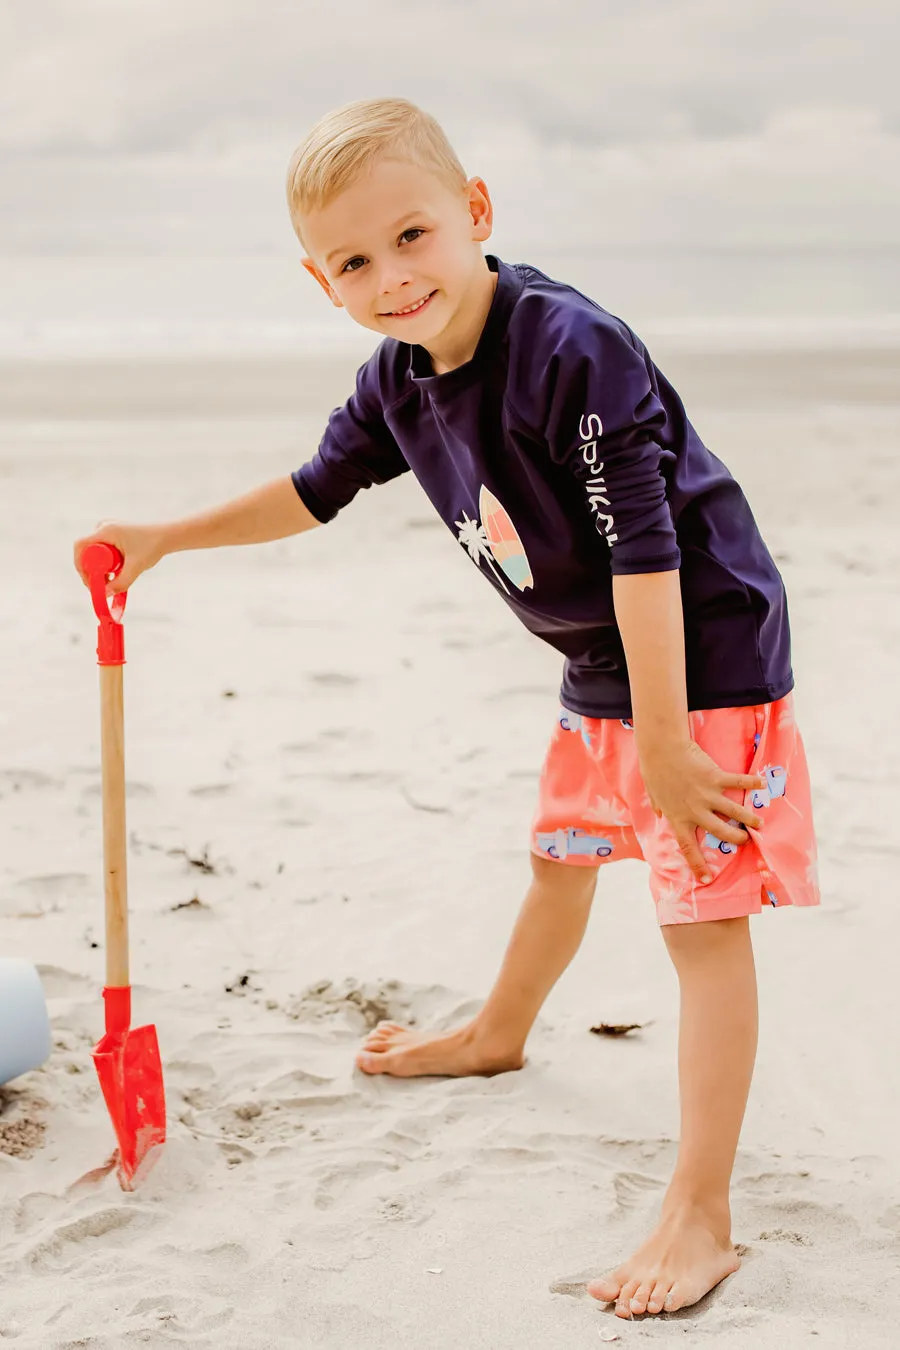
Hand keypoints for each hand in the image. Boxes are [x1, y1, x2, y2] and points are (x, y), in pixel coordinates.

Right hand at [73, 521, 166, 595]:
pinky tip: (110, 574)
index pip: (80, 547)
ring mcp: (107, 529)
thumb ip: (121, 582)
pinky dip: (102, 562)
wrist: (167, 535)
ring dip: (97, 568)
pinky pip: (100, 549)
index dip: (79, 565)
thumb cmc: (153, 546)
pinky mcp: (113, 534)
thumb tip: (105, 595)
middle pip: (85, 551)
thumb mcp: (136, 567)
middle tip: (100, 586)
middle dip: (90, 571)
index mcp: (105, 531)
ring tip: (109, 581)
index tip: (89, 581)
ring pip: (93, 552)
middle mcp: (103, 527)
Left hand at [638, 738, 763, 883]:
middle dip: (736, 839)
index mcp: (678, 818)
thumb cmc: (655, 770)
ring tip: (759, 825)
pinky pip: (737, 782)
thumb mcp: (654, 794)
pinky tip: (761, 784)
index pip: (688, 847)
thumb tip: (659, 814)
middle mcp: (695, 811)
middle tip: (745, 841)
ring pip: (733, 812)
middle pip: (720, 832)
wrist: (662, 749)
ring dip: (749, 819)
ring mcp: (707, 795)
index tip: (706, 878)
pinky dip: (751, 783)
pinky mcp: (716, 778)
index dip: (697, 865)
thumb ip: (659, 807)